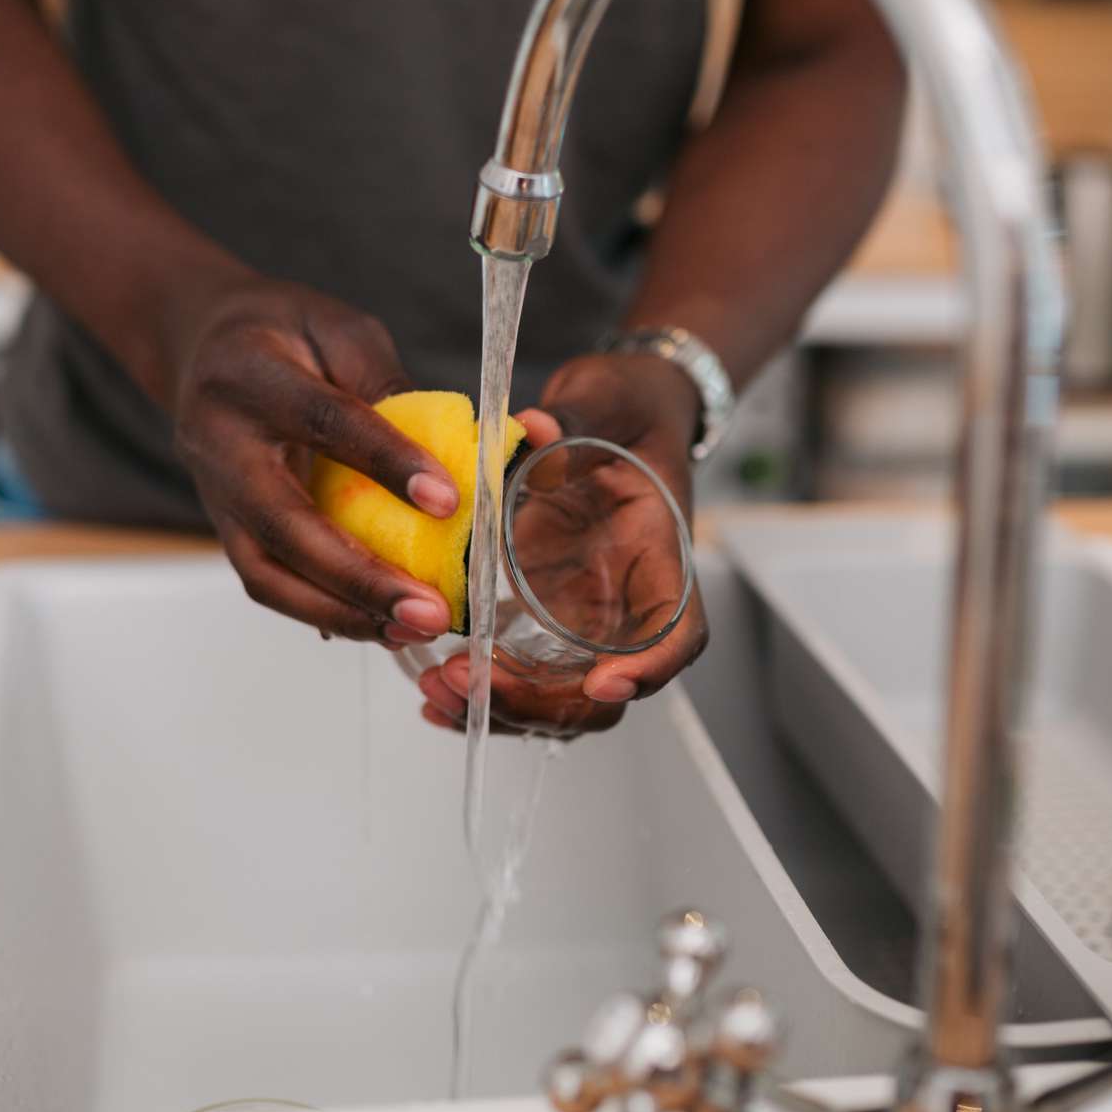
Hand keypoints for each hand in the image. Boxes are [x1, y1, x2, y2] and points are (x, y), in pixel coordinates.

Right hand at [169, 277, 459, 644]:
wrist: (201, 348)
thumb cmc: (283, 333)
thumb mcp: (339, 330)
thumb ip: (388, 384)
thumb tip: (460, 451)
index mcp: (251, 376)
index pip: (325, 422)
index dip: (387, 463)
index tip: (449, 501)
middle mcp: (220, 443)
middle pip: (285, 524)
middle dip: (361, 576)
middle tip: (432, 609)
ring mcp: (214, 496)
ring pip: (266, 573)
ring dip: (342, 611)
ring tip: (410, 628)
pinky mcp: (225, 529)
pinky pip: (268, 583)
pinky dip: (323, 611)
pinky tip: (380, 625)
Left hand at [416, 351, 708, 735]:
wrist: (614, 413)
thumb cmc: (627, 410)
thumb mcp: (608, 401)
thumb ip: (576, 418)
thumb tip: (535, 429)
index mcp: (659, 560)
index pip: (679, 634)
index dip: (650, 667)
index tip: (604, 681)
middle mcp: (625, 607)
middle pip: (602, 692)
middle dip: (539, 703)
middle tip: (468, 680)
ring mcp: (583, 621)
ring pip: (557, 702)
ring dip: (501, 710)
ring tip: (437, 691)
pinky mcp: (542, 620)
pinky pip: (520, 679)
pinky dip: (482, 698)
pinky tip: (432, 698)